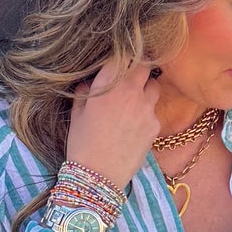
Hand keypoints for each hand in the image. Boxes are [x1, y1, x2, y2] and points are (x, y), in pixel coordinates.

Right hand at [64, 49, 162, 194]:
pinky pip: (154, 111)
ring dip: (146, 89)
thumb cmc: (81, 143)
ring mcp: (146, 108)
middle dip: (139, 68)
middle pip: (145, 66)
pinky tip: (135, 126)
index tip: (119, 62)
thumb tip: (90, 83)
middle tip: (131, 76)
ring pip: (154, 87)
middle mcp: (131, 91)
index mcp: (109, 84)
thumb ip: (85, 92)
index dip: (122, 57)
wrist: (97, 176)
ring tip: (135, 101)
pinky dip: (146, 114)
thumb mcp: (76, 113)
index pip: (123, 56)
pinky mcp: (155, 126)